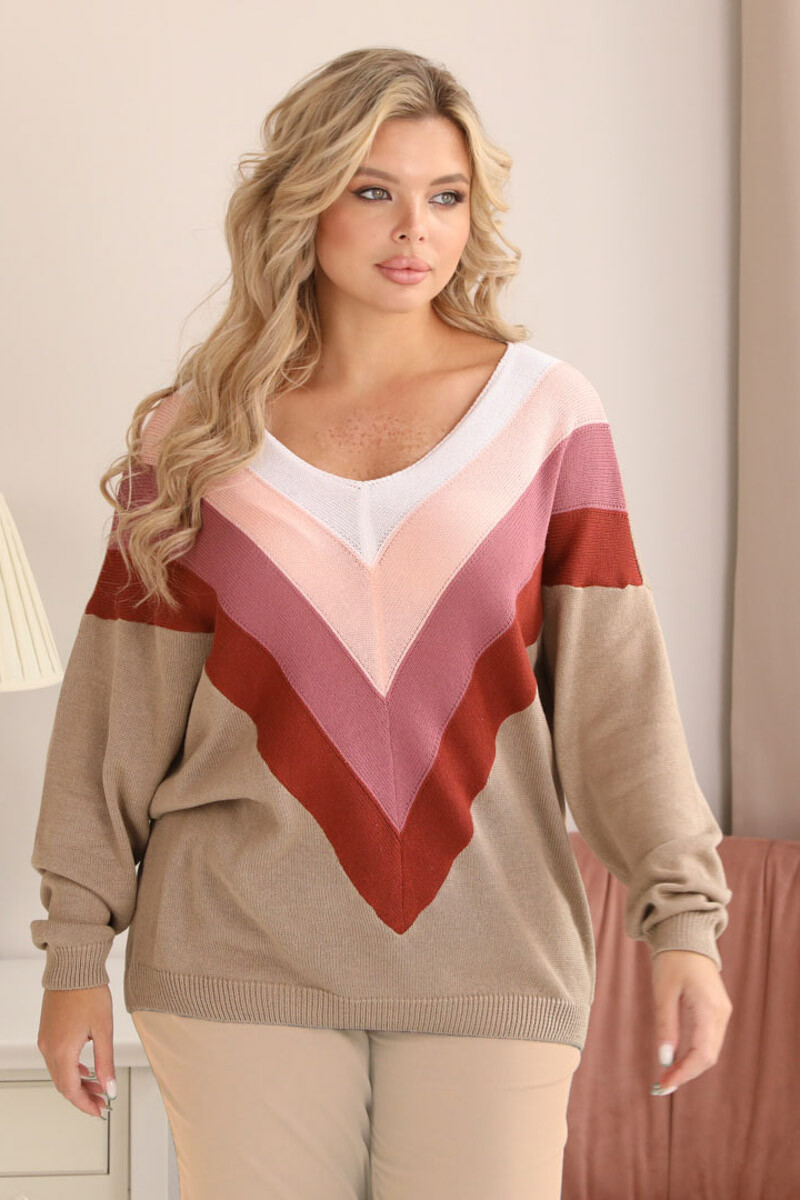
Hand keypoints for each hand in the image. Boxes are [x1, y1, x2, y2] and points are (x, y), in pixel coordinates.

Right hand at [37, 986, 116, 1118]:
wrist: (74, 967)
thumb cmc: (89, 993)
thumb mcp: (103, 1030)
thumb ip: (105, 1062)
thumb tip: (110, 1088)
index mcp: (62, 1051)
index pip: (71, 1090)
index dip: (86, 1104)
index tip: (100, 1112)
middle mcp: (49, 1049)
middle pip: (64, 1084)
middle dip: (83, 1096)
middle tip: (103, 1101)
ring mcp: (46, 1040)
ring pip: (60, 1073)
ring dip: (78, 1083)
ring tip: (99, 1086)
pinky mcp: (48, 1032)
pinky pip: (57, 1060)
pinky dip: (71, 1069)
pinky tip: (86, 1069)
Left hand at [649, 949, 732, 1094]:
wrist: (686, 935)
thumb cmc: (672, 960)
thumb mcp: (663, 992)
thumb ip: (665, 1025)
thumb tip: (664, 1059)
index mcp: (710, 1009)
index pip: (703, 1054)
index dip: (684, 1074)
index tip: (664, 1085)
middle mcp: (721, 1014)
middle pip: (708, 1056)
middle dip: (686, 1073)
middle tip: (662, 1084)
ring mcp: (722, 1012)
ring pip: (710, 1050)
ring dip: (690, 1066)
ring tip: (667, 1076)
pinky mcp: (717, 1010)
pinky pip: (709, 1040)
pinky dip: (695, 1054)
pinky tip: (678, 1060)